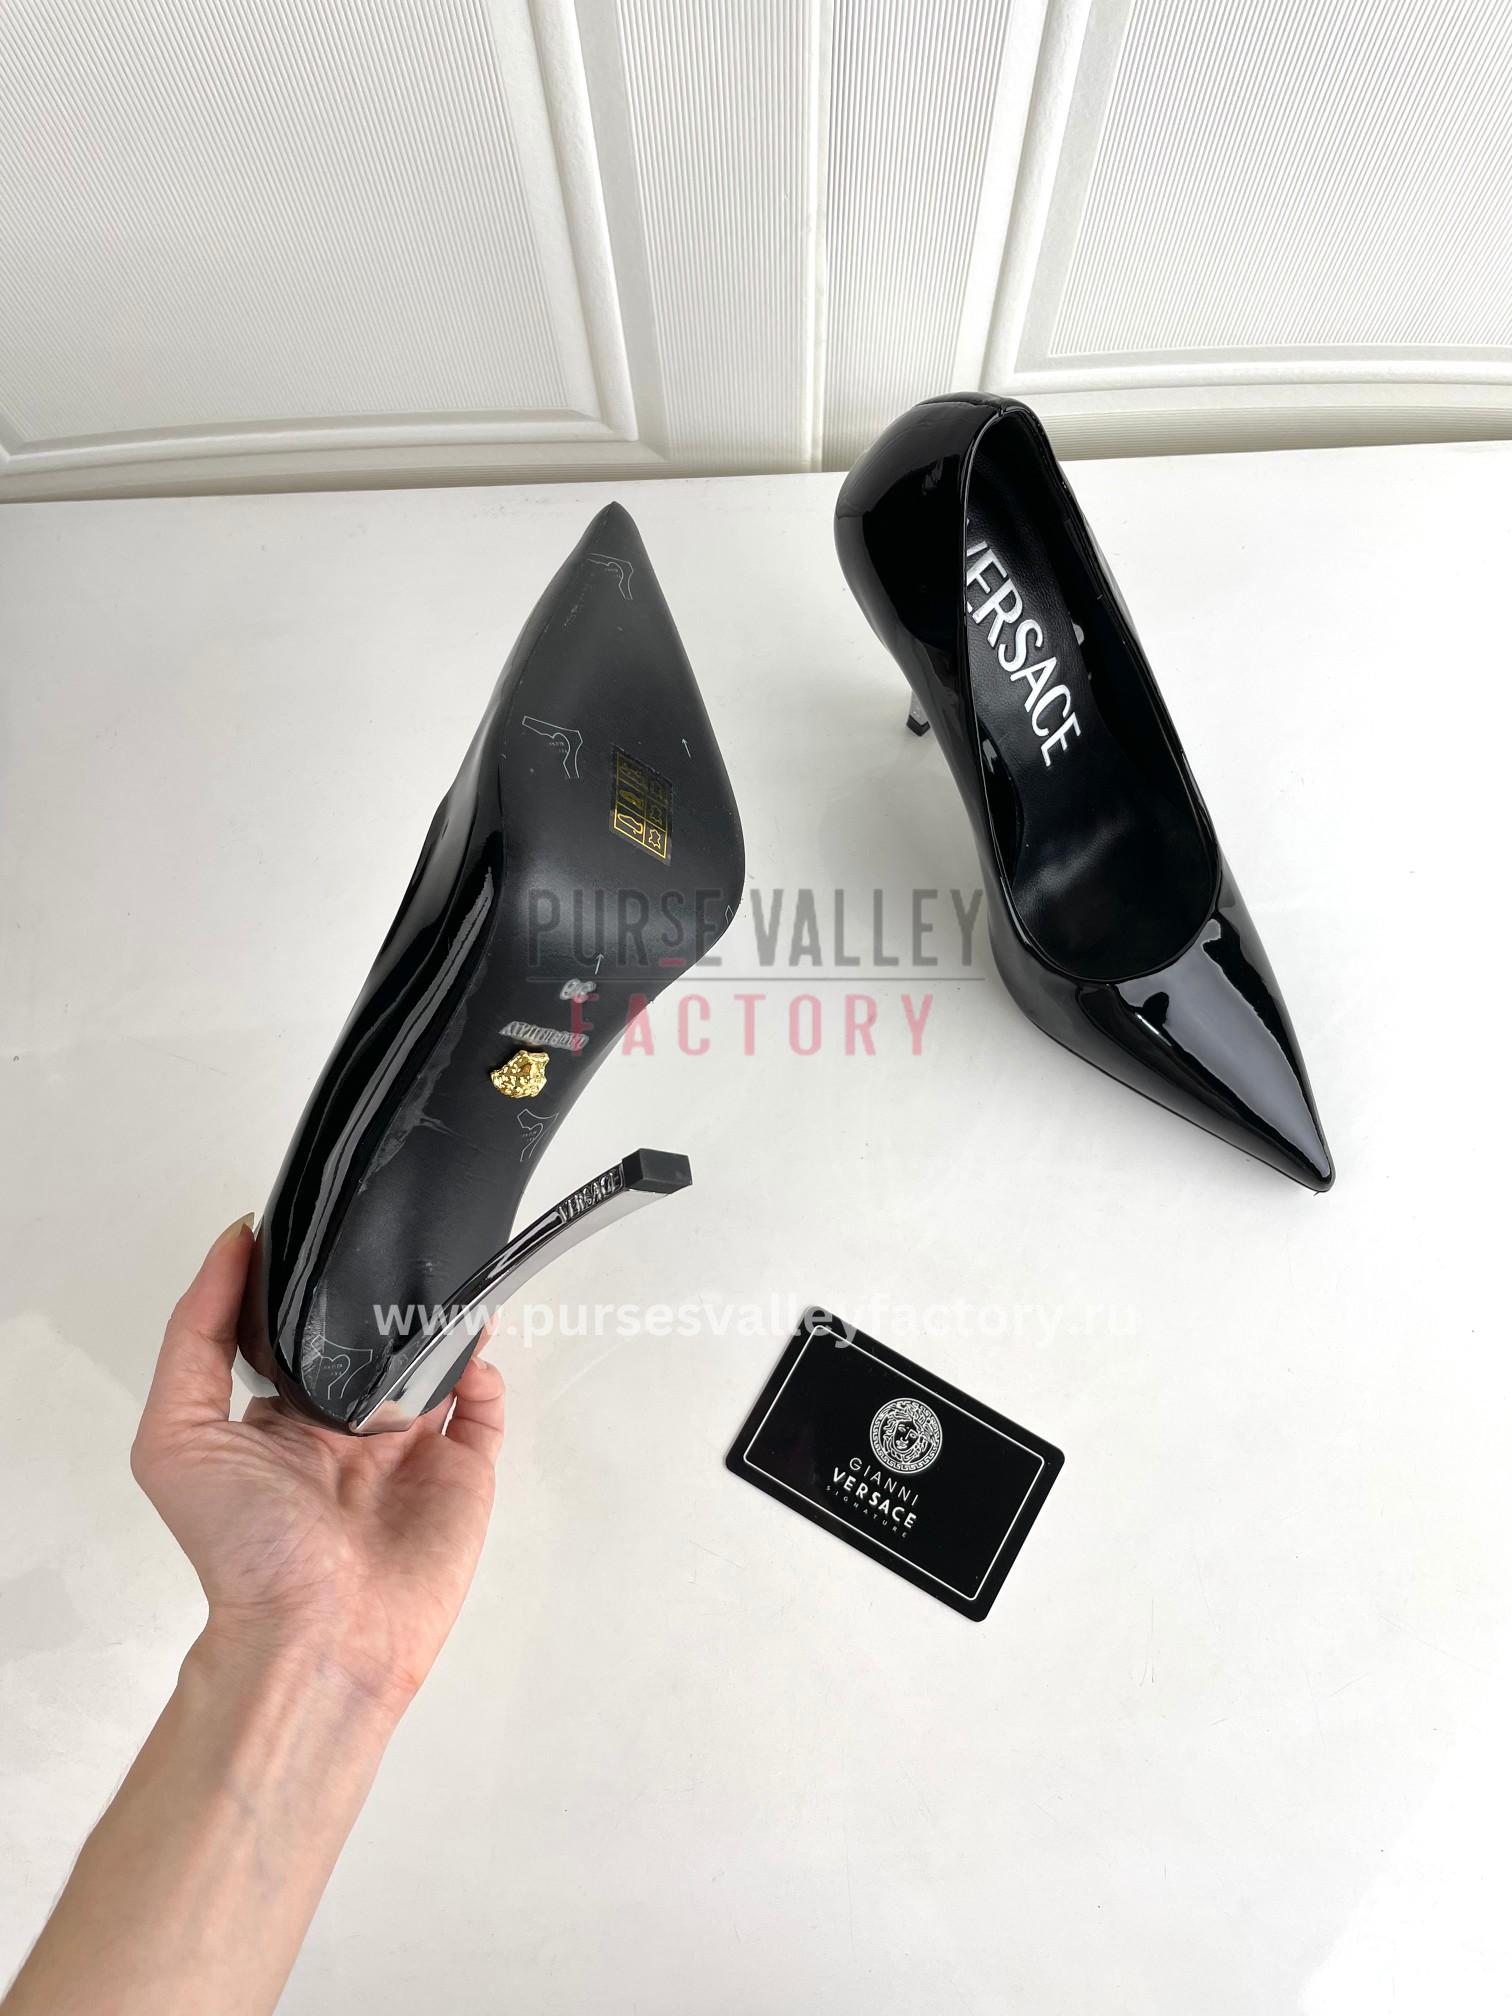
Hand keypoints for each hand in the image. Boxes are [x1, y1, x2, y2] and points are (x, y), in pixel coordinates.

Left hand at [131, 1217, 505, 1712]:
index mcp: (282, 1419)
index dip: (310, 1286)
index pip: (301, 1335)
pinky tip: (466, 1350)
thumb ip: (194, 1339)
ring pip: (436, 1364)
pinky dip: (482, 1371)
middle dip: (385, 1297)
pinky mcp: (463, 1471)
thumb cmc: (242, 1543)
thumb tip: (232, 1244)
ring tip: (442, 1279)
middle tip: (396, 1243)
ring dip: (442, 1322)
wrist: (317, 1634)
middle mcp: (347, 1429)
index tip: (320, 1225)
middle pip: (374, 1343)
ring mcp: (411, 1449)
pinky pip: (484, 1407)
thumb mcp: (176, 1435)